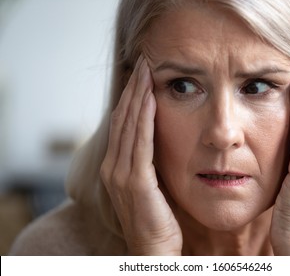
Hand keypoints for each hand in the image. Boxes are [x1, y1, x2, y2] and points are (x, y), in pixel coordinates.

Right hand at [100, 56, 181, 254]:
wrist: (153, 249)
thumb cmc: (156, 216)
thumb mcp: (149, 183)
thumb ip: (147, 160)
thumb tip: (156, 138)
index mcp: (116, 166)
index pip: (123, 123)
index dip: (131, 96)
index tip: (142, 74)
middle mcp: (113, 166)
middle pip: (123, 118)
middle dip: (133, 88)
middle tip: (143, 62)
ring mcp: (121, 174)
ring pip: (129, 126)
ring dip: (138, 96)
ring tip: (146, 71)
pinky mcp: (135, 181)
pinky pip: (141, 143)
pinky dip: (144, 119)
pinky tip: (150, 99)